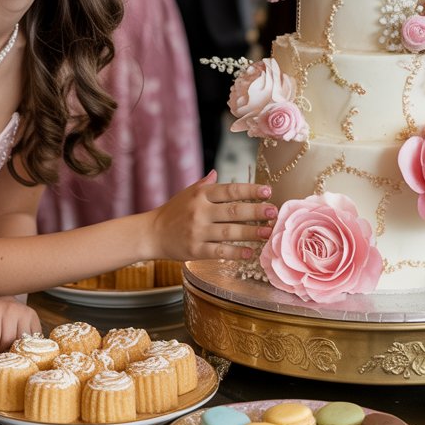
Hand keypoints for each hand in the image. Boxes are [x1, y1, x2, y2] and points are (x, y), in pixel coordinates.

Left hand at [0, 296, 41, 359]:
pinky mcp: (34, 317)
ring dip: (14, 353)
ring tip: (5, 358)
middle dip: (0, 356)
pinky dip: (26, 349)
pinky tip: (18, 352)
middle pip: (8, 342)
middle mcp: (10, 308)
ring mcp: (24, 312)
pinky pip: (33, 339)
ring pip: (22, 342)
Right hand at [150, 171, 275, 262]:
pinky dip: (235, 252)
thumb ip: (204, 184)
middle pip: (233, 210)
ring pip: (229, 232)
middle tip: (273, 212)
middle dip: (255, 211)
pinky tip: (250, 252)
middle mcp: (199, 211)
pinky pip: (219, 251)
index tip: (268, 191)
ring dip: (251, 232)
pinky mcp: (195, 250)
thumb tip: (217, 172)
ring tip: (268, 232)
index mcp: (200, 195)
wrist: (151, 233)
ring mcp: (197, 231)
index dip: (250, 190)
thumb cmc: (173, 212)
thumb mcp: (187, 193)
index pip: (230, 190)